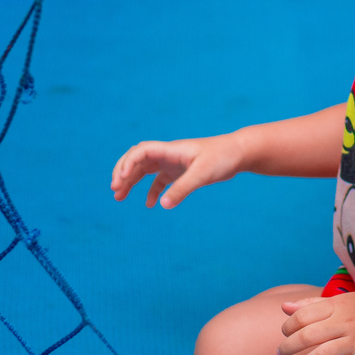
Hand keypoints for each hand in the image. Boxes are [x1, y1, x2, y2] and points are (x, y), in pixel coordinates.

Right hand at [110, 135, 238, 207]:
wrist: (239, 153)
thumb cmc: (222, 158)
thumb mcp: (202, 174)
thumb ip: (183, 189)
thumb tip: (162, 205)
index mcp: (171, 149)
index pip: (141, 151)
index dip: (128, 163)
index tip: (121, 179)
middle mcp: (169, 154)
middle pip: (137, 159)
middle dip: (122, 172)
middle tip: (114, 189)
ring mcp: (174, 162)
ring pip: (145, 170)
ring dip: (131, 181)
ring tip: (118, 197)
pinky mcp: (181, 172)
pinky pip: (160, 180)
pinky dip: (151, 191)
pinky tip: (149, 204)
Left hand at [276, 293, 354, 354]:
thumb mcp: (342, 301)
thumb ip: (313, 305)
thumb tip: (284, 308)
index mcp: (338, 305)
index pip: (304, 315)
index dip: (288, 326)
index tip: (284, 334)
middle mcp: (346, 322)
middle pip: (308, 336)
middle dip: (288, 347)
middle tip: (280, 354)